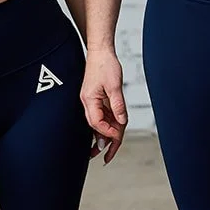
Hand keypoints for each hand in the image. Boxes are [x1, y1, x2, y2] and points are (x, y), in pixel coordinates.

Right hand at [80, 48, 127, 163]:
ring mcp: (92, 101)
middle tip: (108, 158)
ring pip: (100, 123)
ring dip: (106, 135)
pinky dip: (108, 124)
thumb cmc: (105, 65)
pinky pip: (102, 115)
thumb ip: (117, 104)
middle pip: (96, 128)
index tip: (116, 137)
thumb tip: (121, 121)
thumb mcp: (114, 85)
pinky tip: (113, 132)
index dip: (107, 132)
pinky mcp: (96, 98)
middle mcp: (89, 103)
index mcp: (89, 101)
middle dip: (103, 142)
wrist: (100, 51)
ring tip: (110, 150)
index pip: (97, 123)